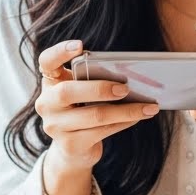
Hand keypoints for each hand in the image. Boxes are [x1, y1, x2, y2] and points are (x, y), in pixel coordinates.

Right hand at [35, 40, 159, 174]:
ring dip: (126, 110)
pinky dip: (124, 122)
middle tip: (126, 88)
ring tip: (149, 107)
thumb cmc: (82, 110)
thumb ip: (93, 81)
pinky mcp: (70, 144)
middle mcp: (46, 103)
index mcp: (50, 82)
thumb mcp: (82, 93)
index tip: (80, 46)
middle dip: (100, 88)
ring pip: (94, 115)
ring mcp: (55, 126)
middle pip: (68, 92)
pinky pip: (102, 131)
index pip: (47, 61)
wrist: (72, 149)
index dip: (60, 52)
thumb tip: (129, 76)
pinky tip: (138, 117)